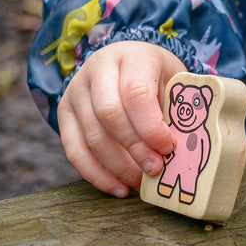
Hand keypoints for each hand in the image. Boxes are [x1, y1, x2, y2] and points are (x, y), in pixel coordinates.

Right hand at [57, 41, 185, 197]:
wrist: (124, 62)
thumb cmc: (155, 77)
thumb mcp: (172, 81)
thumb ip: (175, 110)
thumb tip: (181, 151)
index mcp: (130, 57)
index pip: (135, 92)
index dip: (150, 126)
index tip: (168, 147)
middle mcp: (96, 69)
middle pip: (109, 114)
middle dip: (134, 148)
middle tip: (155, 169)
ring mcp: (75, 91)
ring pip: (91, 136)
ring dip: (118, 167)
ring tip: (140, 182)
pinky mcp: (64, 113)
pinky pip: (74, 150)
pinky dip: (96, 175)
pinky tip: (118, 188)